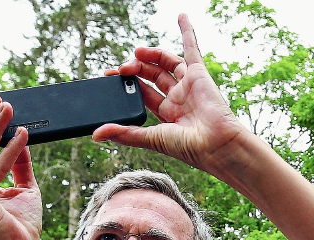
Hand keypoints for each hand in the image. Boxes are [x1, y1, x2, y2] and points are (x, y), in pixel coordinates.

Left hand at [94, 15, 249, 175]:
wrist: (216, 144)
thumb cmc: (189, 147)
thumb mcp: (151, 139)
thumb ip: (125, 134)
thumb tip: (97, 135)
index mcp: (167, 116)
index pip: (144, 94)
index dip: (128, 84)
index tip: (111, 76)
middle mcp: (178, 100)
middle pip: (153, 77)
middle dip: (136, 69)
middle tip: (122, 68)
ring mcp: (188, 86)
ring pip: (167, 63)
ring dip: (151, 55)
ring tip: (136, 52)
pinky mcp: (199, 74)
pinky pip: (192, 49)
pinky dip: (187, 32)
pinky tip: (180, 17)